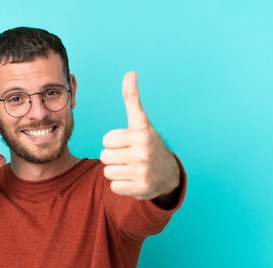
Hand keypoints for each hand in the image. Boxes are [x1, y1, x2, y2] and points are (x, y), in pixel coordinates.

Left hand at [100, 71, 179, 200]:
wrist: (167, 174)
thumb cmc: (147, 144)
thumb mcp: (140, 122)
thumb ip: (132, 99)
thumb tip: (130, 73)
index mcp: (141, 134)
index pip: (106, 140)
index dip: (114, 142)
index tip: (128, 143)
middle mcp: (143, 152)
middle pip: (104, 156)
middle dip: (114, 158)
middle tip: (129, 157)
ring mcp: (143, 171)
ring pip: (107, 172)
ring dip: (117, 172)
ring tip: (131, 168)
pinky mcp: (141, 189)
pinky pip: (113, 187)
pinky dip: (121, 186)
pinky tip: (133, 180)